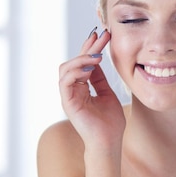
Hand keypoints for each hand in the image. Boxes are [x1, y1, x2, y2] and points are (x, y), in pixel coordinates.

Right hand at [59, 28, 125, 153]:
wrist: (109, 142)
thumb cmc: (110, 122)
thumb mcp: (107, 94)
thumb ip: (100, 78)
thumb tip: (98, 60)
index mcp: (82, 87)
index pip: (84, 62)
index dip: (91, 47)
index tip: (103, 34)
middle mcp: (73, 89)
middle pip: (75, 61)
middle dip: (88, 46)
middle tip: (102, 35)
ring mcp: (69, 96)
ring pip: (66, 69)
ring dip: (81, 58)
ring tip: (97, 55)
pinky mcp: (68, 103)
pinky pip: (65, 82)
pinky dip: (75, 72)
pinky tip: (89, 67)